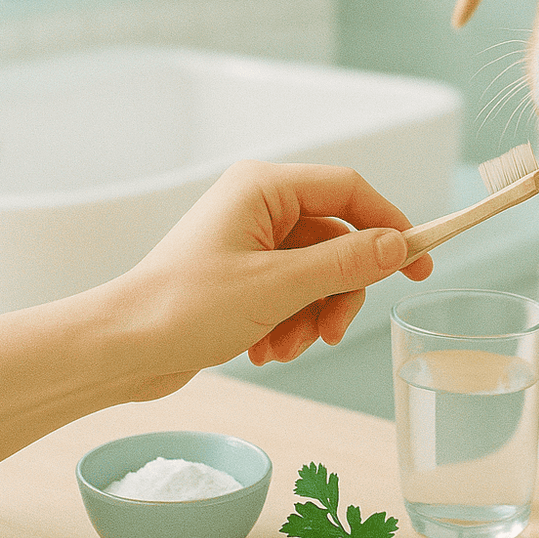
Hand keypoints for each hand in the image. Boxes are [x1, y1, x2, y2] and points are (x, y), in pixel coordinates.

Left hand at [111, 161, 432, 396]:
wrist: (120, 349)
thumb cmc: (182, 308)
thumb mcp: (278, 287)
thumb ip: (345, 263)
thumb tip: (398, 245)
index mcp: (264, 188)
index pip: (350, 190)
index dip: (389, 224)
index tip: (418, 264)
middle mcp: (259, 206)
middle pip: (338, 239)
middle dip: (339, 291)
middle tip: (331, 331)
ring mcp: (249, 242)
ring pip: (318, 274)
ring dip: (312, 316)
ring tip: (281, 348)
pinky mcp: (242, 277)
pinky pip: (293, 294)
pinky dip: (289, 324)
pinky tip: (264, 350)